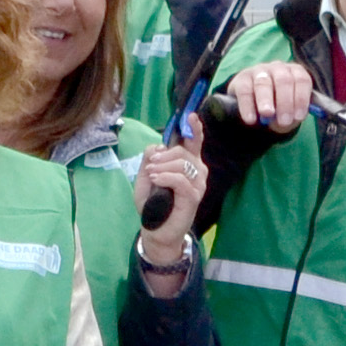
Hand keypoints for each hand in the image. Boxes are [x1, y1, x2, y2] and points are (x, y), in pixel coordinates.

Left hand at [133, 136, 207, 265]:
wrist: (156, 230)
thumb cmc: (153, 203)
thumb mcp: (147, 176)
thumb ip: (151, 158)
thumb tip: (158, 146)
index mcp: (188, 163)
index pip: (194, 141)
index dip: (194, 127)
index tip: (190, 115)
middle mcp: (198, 171)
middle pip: (183, 150)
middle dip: (164, 155)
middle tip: (151, 165)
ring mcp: (198, 184)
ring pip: (182, 163)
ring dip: (162, 166)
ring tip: (151, 175)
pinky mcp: (194, 196)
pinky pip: (180, 179)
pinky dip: (165, 177)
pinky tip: (156, 179)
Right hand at [222, 58, 312, 134]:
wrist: (253, 105)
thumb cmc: (277, 107)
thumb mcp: (289, 111)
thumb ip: (294, 114)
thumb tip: (295, 118)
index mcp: (294, 72)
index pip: (302, 80)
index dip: (301, 98)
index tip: (298, 117)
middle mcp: (278, 68)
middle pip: (283, 80)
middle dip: (285, 102)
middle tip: (284, 121)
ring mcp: (259, 71)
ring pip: (263, 83)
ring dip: (266, 100)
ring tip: (267, 114)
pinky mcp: (242, 78)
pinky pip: (245, 91)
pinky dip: (248, 106)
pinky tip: (251, 119)